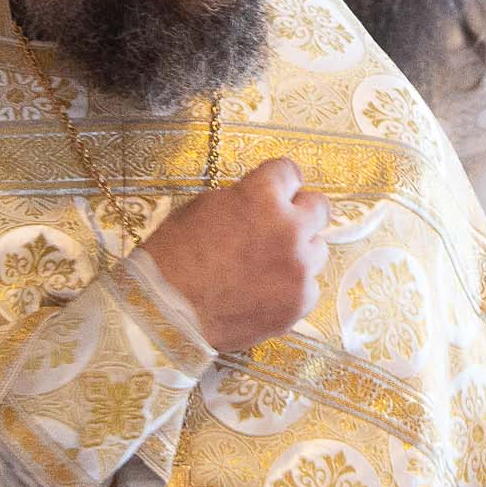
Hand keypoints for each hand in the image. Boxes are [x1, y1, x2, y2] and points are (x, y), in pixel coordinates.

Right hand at [142, 157, 329, 352]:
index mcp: (261, 197)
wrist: (167, 314)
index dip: (279, 182)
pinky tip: (264, 294)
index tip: (276, 191)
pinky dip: (291, 288)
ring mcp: (299, 268)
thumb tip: (262, 201)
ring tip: (266, 267)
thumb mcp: (203, 209)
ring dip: (297, 253)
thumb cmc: (173, 258)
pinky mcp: (301, 302)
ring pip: (317, 250)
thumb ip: (242, 200)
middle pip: (318, 208)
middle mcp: (289, 228)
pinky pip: (308, 286)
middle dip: (300, 213)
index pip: (289, 172)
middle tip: (279, 227)